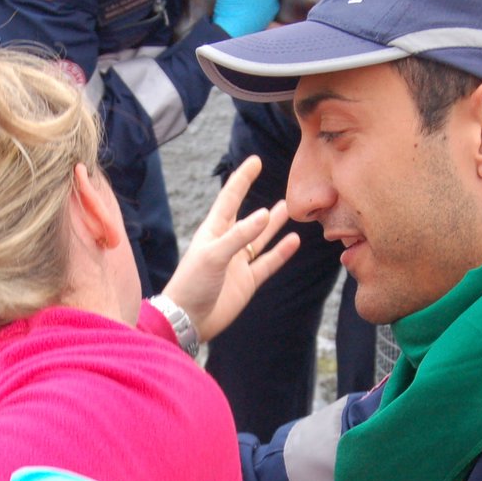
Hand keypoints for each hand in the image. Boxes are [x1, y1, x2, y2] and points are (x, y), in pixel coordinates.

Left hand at [162, 156, 298, 341]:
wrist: (188, 320)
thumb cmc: (192, 284)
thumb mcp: (214, 255)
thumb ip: (240, 235)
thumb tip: (265, 214)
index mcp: (213, 231)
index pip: (230, 198)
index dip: (242, 179)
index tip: (255, 161)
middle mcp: (227, 244)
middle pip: (248, 217)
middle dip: (260, 200)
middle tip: (278, 185)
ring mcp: (238, 263)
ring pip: (260, 239)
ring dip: (274, 224)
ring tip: (289, 208)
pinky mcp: (247, 281)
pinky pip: (267, 263)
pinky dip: (281, 252)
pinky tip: (293, 240)